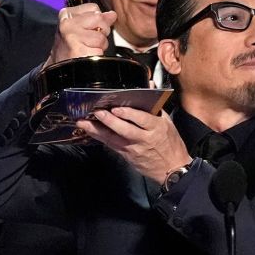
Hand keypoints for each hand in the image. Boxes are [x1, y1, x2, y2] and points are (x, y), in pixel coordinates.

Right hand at [48, 4, 114, 64]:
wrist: (59, 68)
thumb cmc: (70, 47)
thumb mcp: (80, 27)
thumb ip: (96, 19)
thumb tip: (112, 14)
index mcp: (67, 14)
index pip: (94, 8)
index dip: (98, 20)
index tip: (90, 29)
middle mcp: (68, 24)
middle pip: (100, 20)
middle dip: (102, 32)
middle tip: (91, 41)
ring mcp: (72, 38)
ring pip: (101, 38)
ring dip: (99, 47)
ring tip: (88, 49)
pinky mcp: (78, 51)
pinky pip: (99, 51)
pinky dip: (97, 56)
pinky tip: (87, 56)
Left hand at [75, 105, 191, 183]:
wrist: (172, 169)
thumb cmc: (170, 143)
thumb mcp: (167, 122)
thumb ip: (155, 105)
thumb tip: (149, 86)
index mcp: (156, 128)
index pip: (142, 119)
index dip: (129, 114)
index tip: (117, 108)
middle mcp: (144, 139)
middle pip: (124, 129)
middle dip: (109, 120)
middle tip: (97, 112)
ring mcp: (133, 149)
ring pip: (113, 138)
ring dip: (97, 130)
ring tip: (83, 122)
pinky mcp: (126, 155)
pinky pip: (110, 145)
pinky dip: (99, 137)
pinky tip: (89, 130)